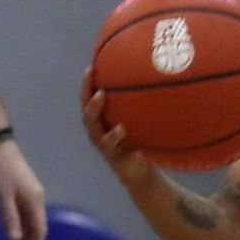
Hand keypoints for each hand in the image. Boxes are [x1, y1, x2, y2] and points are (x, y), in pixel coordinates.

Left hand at [0, 137, 47, 239]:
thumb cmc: (0, 171)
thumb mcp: (2, 195)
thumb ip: (10, 217)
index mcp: (35, 202)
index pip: (38, 231)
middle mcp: (37, 201)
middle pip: (38, 230)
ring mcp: (31, 198)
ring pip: (32, 225)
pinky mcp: (23, 194)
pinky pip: (26, 218)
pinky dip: (24, 231)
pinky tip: (18, 238)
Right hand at [80, 67, 152, 190]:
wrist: (140, 170)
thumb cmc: (138, 138)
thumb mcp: (137, 118)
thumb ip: (139, 102)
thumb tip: (153, 74)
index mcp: (100, 121)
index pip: (88, 101)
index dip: (87, 86)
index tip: (91, 69)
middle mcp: (99, 135)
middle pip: (89, 119)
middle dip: (92, 106)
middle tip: (100, 93)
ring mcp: (108, 150)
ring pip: (102, 140)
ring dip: (111, 134)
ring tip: (120, 128)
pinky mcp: (119, 163)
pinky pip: (124, 157)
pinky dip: (132, 154)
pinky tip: (137, 149)